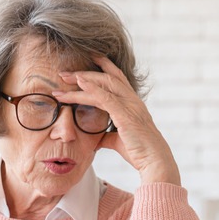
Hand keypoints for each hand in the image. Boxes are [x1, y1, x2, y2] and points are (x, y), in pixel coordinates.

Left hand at [54, 56, 180, 185]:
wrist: (154, 161)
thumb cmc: (139, 152)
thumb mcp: (119, 141)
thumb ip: (107, 137)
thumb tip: (96, 140)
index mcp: (132, 103)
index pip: (117, 78)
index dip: (104, 66)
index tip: (89, 58)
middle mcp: (132, 100)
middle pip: (106, 78)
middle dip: (84, 73)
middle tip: (63, 73)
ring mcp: (129, 105)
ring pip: (102, 85)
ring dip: (81, 80)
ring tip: (63, 78)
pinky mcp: (125, 114)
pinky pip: (106, 97)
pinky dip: (92, 88)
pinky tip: (79, 82)